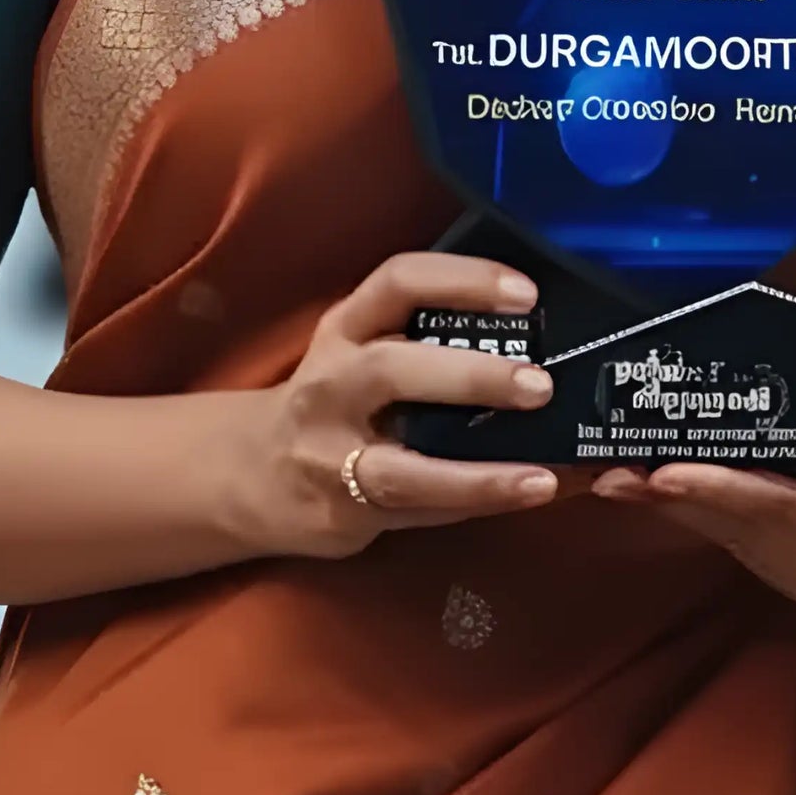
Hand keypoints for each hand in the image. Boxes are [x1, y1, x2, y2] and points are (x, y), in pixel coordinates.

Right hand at [238, 253, 560, 560]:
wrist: (252, 471)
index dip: (464, 281)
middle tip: (540, 384)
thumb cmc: (333, 399)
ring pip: (404, 469)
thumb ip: (427, 341)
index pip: (400, 283)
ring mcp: (333, 458)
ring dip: (479, 474)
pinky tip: (527, 494)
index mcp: (346, 329)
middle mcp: (333, 385)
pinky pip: (420, 511)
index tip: (526, 292)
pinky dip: (478, 503)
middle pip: (393, 370)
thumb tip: (541, 337)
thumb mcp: (359, 350)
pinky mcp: (345, 514)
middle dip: (470, 376)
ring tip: (543, 472)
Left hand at [590, 373, 795, 608]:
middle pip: (745, 527)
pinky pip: (731, 538)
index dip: (726, 490)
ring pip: (729, 536)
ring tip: (609, 473)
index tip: (668, 471)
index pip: (789, 510)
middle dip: (676, 496)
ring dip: (668, 505)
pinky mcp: (788, 572)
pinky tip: (642, 483)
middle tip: (611, 468)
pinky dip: (689, 508)